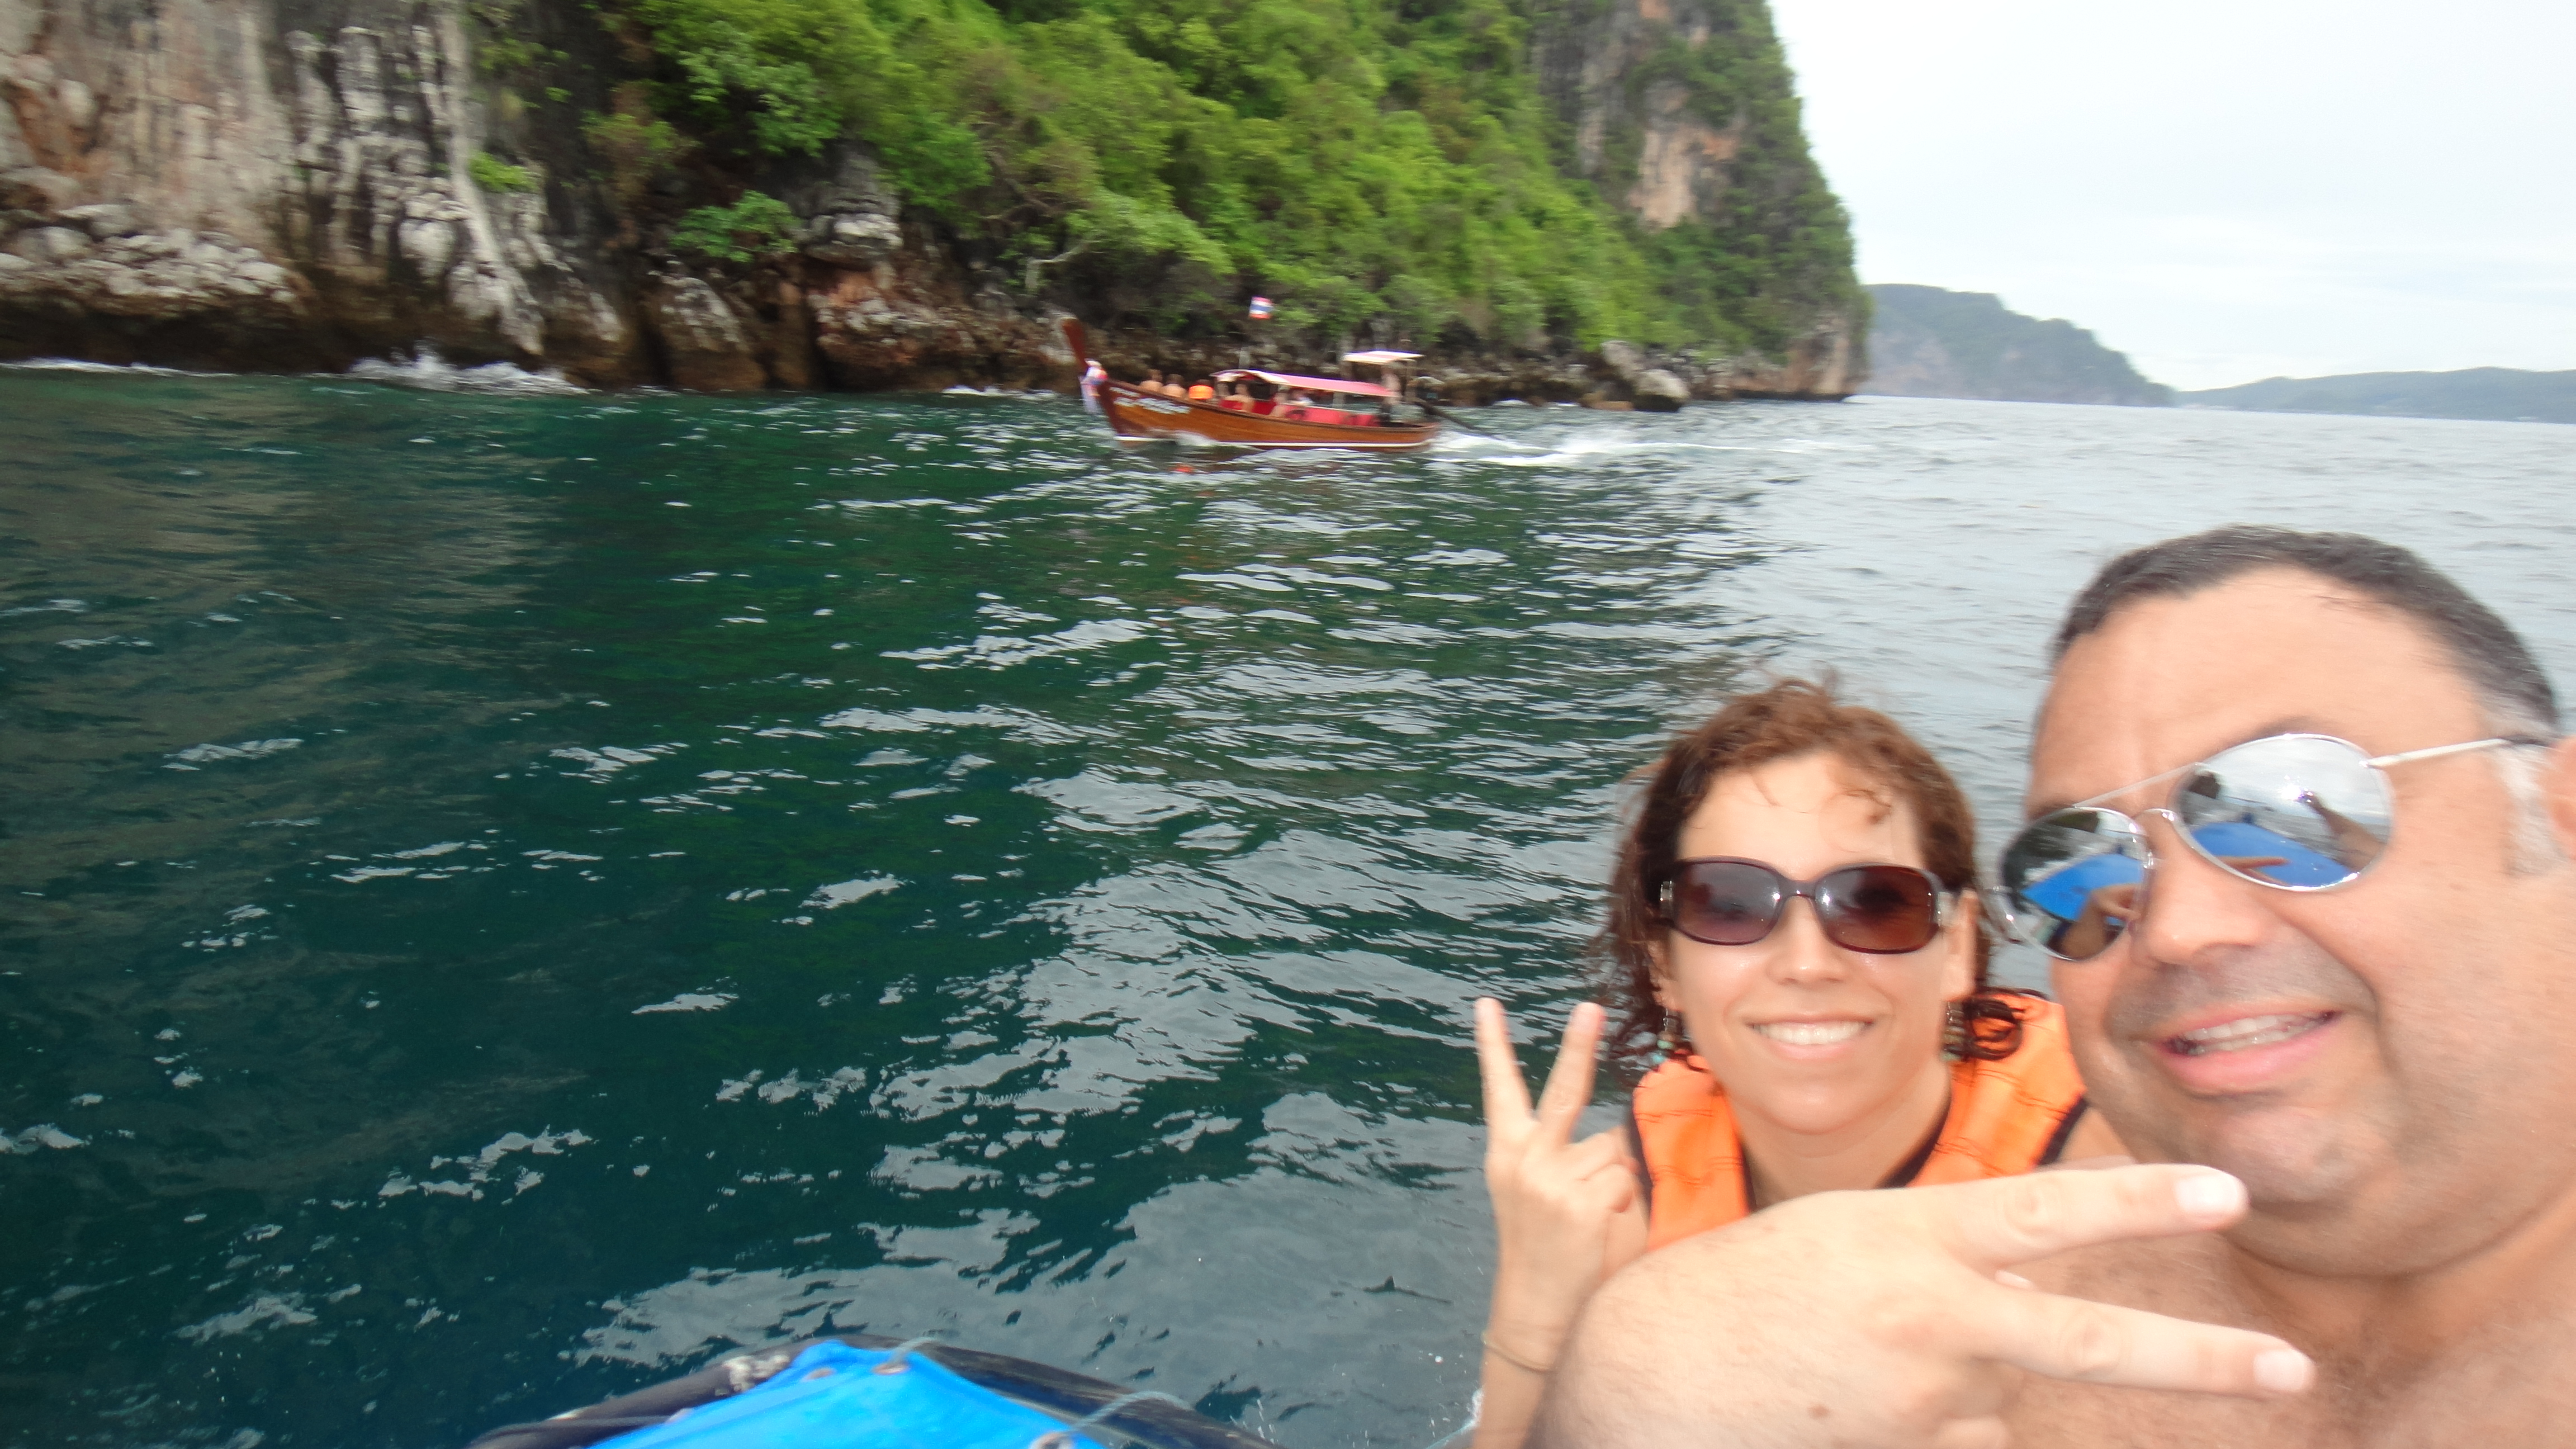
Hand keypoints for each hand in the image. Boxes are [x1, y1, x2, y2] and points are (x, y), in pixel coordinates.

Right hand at [1476, 998, 1648, 1368]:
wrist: (1535, 1300)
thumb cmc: (1540, 1238)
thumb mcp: (1530, 1187)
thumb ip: (1559, 1152)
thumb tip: (1614, 1137)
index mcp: (1506, 1150)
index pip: (1500, 1089)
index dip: (1493, 1045)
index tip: (1486, 1004)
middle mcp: (1525, 1158)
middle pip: (1563, 1091)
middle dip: (1577, 1045)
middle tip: (1590, 1006)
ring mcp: (1552, 1179)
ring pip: (1610, 1148)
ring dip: (1611, 1176)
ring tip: (1585, 1212)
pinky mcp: (1583, 1203)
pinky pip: (1623, 1179)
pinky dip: (1620, 1200)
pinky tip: (1594, 1226)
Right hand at [1532, 1164, 2311, 1447]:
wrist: (1647, 1381)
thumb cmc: (1741, 1289)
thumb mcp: (1846, 1238)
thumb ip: (1947, 1255)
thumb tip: (2042, 1282)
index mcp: (1911, 1236)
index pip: (2050, 1211)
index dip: (2145, 1200)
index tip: (2227, 1188)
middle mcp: (1931, 1319)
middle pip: (2092, 1340)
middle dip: (2201, 1359)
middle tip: (2292, 1365)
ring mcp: (1925, 1400)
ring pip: (2004, 1390)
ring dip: (1963, 1378)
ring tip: (1860, 1361)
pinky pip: (1966, 1436)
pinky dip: (1934, 1420)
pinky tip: (1859, 1402)